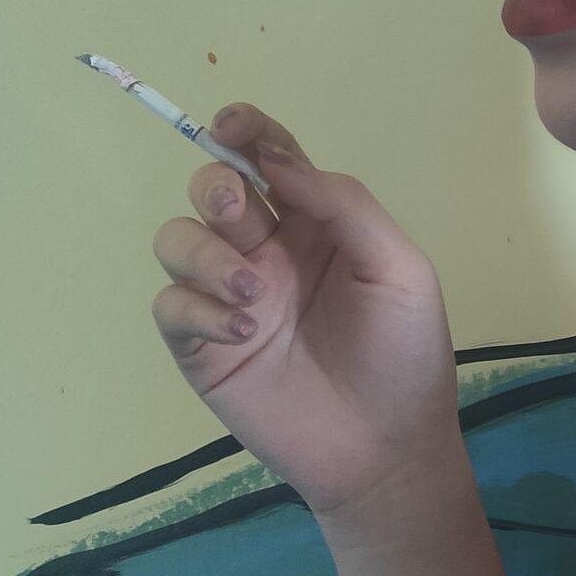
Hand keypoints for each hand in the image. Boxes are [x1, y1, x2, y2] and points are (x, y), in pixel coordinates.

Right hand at [149, 102, 463, 521]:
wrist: (387, 450)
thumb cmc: (405, 356)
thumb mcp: (400, 270)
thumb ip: (346, 206)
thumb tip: (281, 161)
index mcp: (317, 224)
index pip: (270, 159)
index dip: (246, 131)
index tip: (231, 125)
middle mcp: (267, 251)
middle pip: (215, 189)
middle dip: (216, 188)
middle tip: (241, 217)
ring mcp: (229, 297)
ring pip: (177, 240)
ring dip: (207, 256)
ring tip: (255, 297)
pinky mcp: (201, 347)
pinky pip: (170, 305)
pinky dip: (196, 309)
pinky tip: (242, 333)